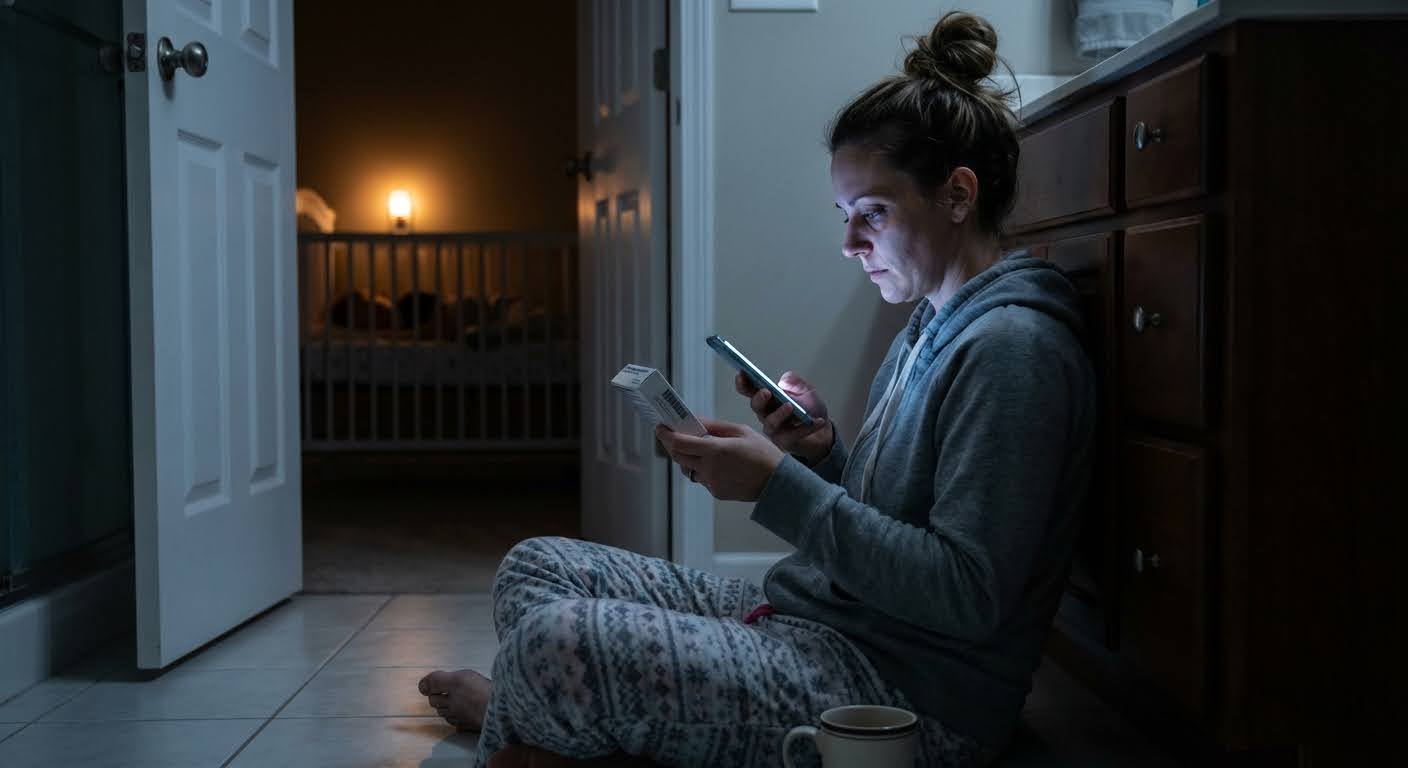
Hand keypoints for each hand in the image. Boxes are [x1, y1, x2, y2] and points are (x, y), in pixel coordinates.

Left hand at [655, 418, 784, 501]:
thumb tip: (695, 421)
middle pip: (679, 457)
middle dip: (673, 445)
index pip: (680, 443)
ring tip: (701, 449)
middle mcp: (710, 468)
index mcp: (715, 450)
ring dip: (689, 458)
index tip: (661, 427)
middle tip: (674, 435)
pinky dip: (703, 469)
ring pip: (689, 468)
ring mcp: (712, 483)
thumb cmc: (762, 453)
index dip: (666, 435)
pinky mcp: (716, 492)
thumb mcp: (741, 431)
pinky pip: (702, 478)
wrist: (778, 483)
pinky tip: (718, 463)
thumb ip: (714, 426)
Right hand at [734, 371, 834, 464]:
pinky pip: (793, 435)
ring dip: (779, 414)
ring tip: (790, 406)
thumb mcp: (805, 391)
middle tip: (766, 392)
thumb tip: (785, 379)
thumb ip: (796, 383)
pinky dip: (806, 428)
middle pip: (756, 406)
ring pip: (770, 423)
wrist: (823, 432)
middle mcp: (766, 414)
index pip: (750, 390)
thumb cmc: (809, 409)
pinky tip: (817, 421)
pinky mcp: (785, 442)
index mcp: (767, 399)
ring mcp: (774, 429)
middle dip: (759, 399)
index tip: (742, 374)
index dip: (743, 383)